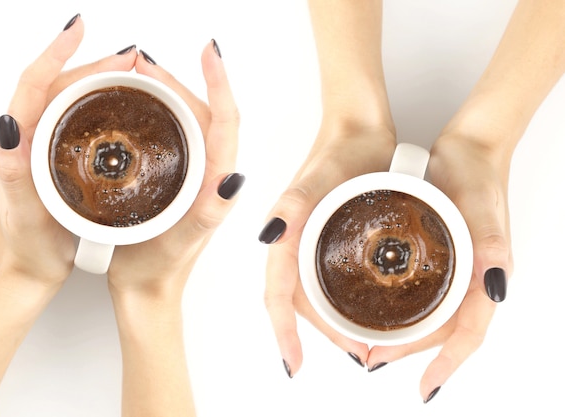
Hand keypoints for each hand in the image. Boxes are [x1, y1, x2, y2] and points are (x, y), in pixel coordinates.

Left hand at [0, 15, 135, 287]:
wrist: (30, 270)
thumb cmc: (28, 245)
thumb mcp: (21, 210)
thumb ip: (11, 169)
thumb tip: (8, 123)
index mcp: (16, 142)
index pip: (34, 83)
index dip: (57, 53)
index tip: (78, 31)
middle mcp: (27, 138)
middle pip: (58, 85)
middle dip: (92, 63)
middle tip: (128, 58)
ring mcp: (44, 147)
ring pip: (71, 100)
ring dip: (98, 80)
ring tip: (129, 73)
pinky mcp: (58, 159)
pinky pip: (79, 120)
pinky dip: (101, 104)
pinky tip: (121, 109)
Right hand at [107, 40, 242, 300]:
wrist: (146, 293)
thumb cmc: (160, 271)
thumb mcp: (184, 241)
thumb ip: (208, 212)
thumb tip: (232, 178)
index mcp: (217, 183)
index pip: (225, 122)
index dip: (219, 84)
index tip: (208, 52)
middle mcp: (210, 175)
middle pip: (205, 113)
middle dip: (182, 80)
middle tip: (145, 62)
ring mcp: (193, 177)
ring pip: (188, 122)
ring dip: (169, 93)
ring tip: (141, 75)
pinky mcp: (176, 181)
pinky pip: (173, 137)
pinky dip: (158, 114)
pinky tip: (138, 108)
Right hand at [260, 122, 395, 375]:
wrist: (361, 127)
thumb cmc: (339, 148)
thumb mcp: (317, 177)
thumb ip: (291, 205)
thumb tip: (270, 237)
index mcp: (285, 237)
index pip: (277, 295)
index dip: (284, 332)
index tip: (294, 363)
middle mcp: (295, 243)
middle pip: (299, 303)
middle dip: (323, 334)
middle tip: (358, 352)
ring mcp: (313, 242)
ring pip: (316, 294)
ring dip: (336, 321)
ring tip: (365, 339)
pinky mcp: (331, 236)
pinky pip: (330, 277)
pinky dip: (344, 299)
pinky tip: (366, 306)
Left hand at [367, 133, 511, 401]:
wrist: (471, 146)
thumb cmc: (478, 175)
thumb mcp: (484, 210)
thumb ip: (493, 247)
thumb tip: (495, 288)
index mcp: (485, 277)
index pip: (467, 335)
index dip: (445, 364)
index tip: (425, 389)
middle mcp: (472, 278)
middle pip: (444, 331)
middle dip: (411, 351)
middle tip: (373, 357)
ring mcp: (457, 267)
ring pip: (433, 314)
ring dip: (405, 332)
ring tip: (371, 340)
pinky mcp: (442, 254)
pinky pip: (425, 291)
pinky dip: (404, 305)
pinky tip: (379, 303)